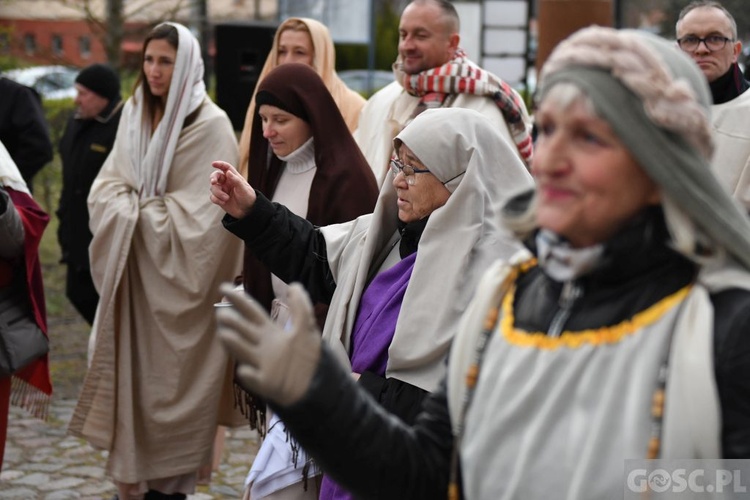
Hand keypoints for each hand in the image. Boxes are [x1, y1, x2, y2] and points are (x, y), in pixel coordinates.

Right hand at [209, 160, 256, 218]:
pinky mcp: (219, 199)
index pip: (226, 168)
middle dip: (213, 178)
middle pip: (216, 176)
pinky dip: (217, 199)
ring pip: (213, 188)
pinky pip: (213, 197)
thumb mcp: (244, 189)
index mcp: (234, 177)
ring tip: (226, 198)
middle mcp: (227, 182)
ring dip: (218, 193)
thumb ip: (236, 180)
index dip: (219, 164)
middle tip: (213, 182)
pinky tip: (223, 202)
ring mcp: (222, 190)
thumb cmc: (248, 198)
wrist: (248, 212)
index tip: (213, 164)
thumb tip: (228, 172)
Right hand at [216, 282, 321, 406]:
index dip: (238, 299)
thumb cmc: (306, 356)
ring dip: (233, 343)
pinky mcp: (265, 382)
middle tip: (223, 314)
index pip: (251, 312)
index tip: (223, 287)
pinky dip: (248, 374)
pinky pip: (253, 378)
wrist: (314, 384)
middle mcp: (261, 345)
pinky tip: (245, 370)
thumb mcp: (306, 328)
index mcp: (269, 331)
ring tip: (225, 334)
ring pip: (242, 351)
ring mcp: (260, 364)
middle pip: (242, 329)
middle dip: (232, 322)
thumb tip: (294, 284)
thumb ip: (301, 307)